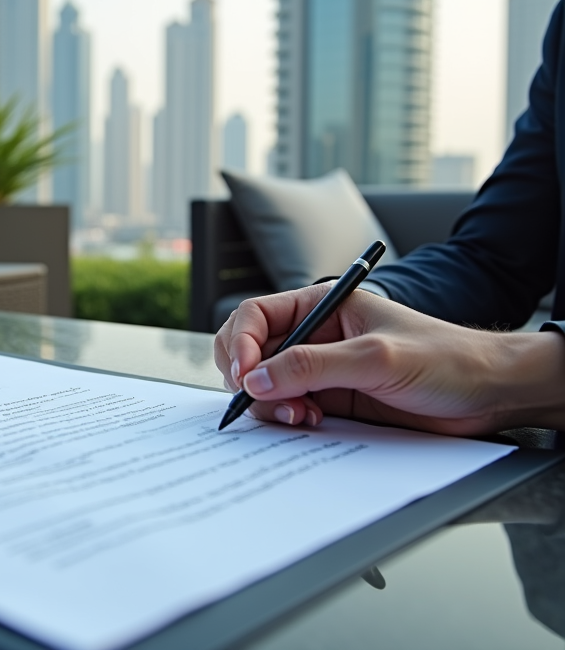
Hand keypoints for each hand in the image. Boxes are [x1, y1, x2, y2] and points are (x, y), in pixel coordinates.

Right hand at [214, 284, 564, 435]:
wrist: (490, 394)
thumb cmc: (446, 358)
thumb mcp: (376, 357)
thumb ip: (313, 367)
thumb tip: (256, 379)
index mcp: (321, 306)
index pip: (256, 316)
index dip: (240, 343)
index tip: (243, 375)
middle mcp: (314, 336)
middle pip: (250, 351)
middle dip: (249, 377)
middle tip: (264, 400)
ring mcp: (321, 371)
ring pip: (265, 385)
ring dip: (271, 405)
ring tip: (300, 417)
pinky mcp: (331, 401)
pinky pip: (290, 409)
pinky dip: (288, 420)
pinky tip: (311, 424)